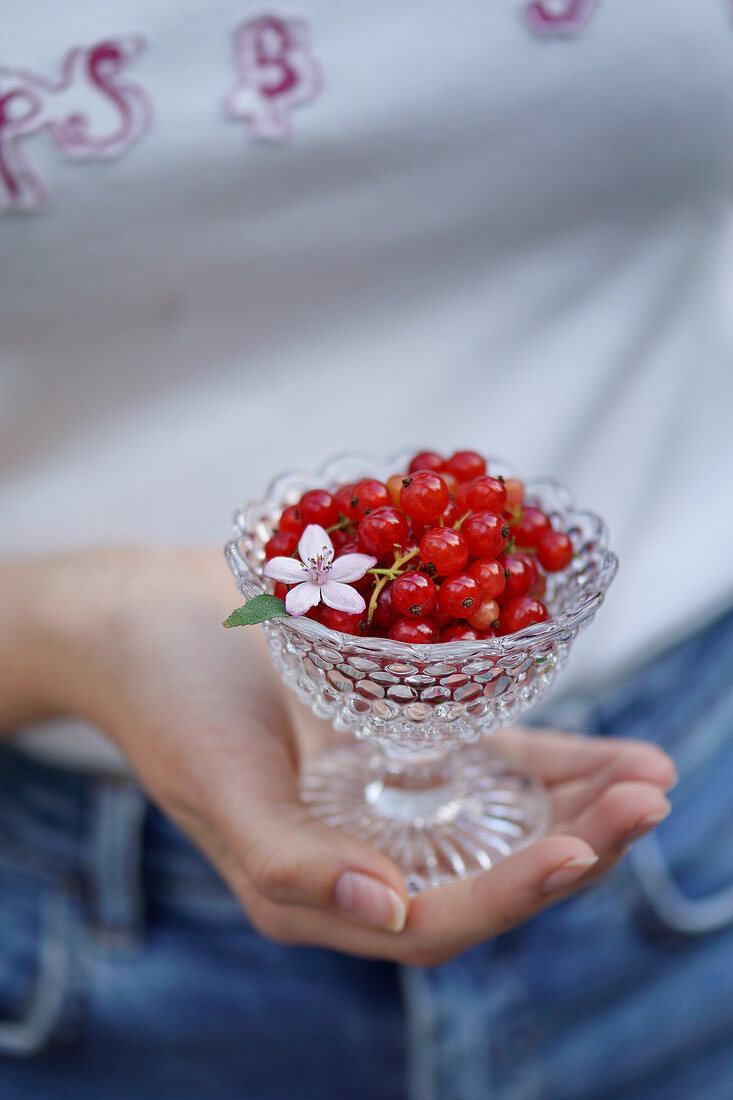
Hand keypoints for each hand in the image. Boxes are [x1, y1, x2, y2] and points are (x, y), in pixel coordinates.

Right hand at [33, 547, 675, 966]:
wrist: (151, 615)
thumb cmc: (166, 698)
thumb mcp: (214, 782)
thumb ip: (289, 860)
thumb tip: (388, 911)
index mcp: (312, 890)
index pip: (431, 921)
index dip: (508, 896)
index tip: (577, 850)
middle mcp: (365, 852)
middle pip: (489, 874)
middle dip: (573, 848)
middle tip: (644, 802)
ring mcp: (393, 796)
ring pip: (505, 823)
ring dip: (580, 809)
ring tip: (650, 778)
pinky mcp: (410, 739)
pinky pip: (497, 763)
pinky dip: (557, 763)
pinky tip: (617, 751)